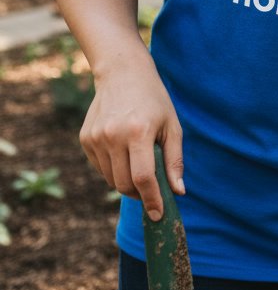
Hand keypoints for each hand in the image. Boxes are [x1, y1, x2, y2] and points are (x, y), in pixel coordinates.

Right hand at [80, 57, 184, 220]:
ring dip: (127, 183)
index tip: (158, 215)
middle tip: (152, 192)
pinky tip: (124, 153)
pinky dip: (114, 170)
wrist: (123, 73)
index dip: (152, 200)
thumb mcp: (172, 126)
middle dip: (140, 194)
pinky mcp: (85, 139)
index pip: (143, 178)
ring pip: (111, 179)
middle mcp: (113, 136)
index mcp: (138, 132)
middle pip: (125, 184)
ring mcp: (95, 138)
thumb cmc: (154, 100)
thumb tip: (179, 192)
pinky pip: (100, 168)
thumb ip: (174, 160)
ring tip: (140, 166)